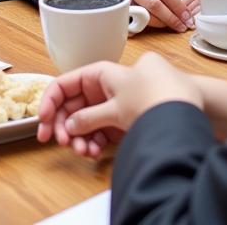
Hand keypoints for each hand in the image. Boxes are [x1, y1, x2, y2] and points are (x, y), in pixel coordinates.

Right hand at [37, 53, 202, 157]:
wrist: (185, 109)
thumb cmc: (153, 96)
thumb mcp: (114, 109)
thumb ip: (88, 118)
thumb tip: (70, 125)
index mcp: (98, 74)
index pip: (64, 84)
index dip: (50, 102)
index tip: (41, 121)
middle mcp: (103, 87)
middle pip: (72, 105)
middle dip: (64, 125)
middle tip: (59, 141)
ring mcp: (113, 105)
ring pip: (85, 121)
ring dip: (79, 136)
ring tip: (82, 151)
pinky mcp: (123, 122)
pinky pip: (100, 131)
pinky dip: (94, 141)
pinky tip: (93, 151)